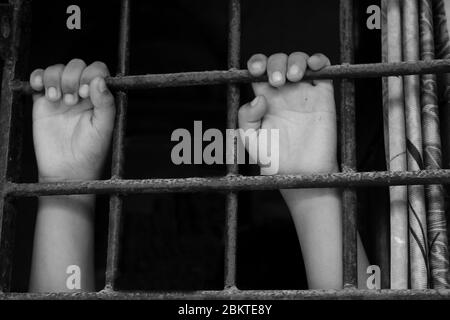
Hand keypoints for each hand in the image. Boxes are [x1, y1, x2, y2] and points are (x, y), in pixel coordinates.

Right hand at [30, 59, 115, 181]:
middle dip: (72, 77)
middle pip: (76, 66)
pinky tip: (40, 88)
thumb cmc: (90, 152)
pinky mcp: (43, 101)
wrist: (67, 170)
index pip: (97, 71)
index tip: (85, 92)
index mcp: (99, 98)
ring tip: (57, 99)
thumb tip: (100, 80)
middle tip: (71, 101)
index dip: (90, 74)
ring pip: (57, 69)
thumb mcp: (103, 129)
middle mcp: (82, 94)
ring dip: (55, 78)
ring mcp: (62, 95)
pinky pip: (38, 78)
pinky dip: (37, 76)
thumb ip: (106, 104)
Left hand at [238, 52, 337, 174]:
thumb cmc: (274, 160)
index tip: (256, 70)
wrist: (301, 174)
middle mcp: (284, 93)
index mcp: (265, 99)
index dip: (257, 63)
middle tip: (277, 81)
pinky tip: (313, 65)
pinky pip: (324, 71)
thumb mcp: (250, 140)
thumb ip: (246, 117)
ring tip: (293, 76)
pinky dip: (320, 60)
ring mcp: (304, 93)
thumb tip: (259, 97)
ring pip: (300, 61)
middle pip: (279, 62)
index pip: (259, 71)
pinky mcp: (324, 98)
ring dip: (296, 60)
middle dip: (276, 63)